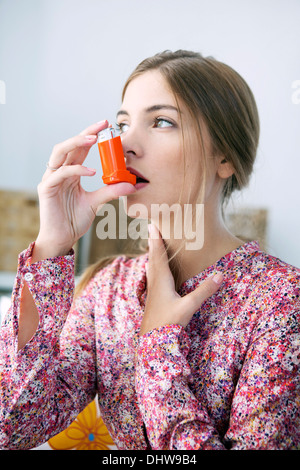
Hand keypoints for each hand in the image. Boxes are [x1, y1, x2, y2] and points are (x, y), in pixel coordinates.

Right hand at [33, 121, 135, 260]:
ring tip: (93, 139)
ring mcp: (51, 178)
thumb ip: (111, 191)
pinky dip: (77, 169)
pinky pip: (61, 173)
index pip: (80, 148)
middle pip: (69, 144)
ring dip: (76, 143)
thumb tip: (133, 185)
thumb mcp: (97, 202)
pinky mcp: (46, 188)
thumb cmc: (74, 220)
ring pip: (59, 152)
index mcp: (70, 172)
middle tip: (102, 125)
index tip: (107, 126)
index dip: (91, 134)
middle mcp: (58, 171)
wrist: (62, 238)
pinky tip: (91, 171)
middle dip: (85, 132)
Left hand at [139, 224, 223, 335]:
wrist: (150, 343)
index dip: (155, 239)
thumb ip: (204, 291)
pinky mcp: (153, 301)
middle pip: (152, 258)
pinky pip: (152, 277)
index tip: (152, 224)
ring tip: (152, 246)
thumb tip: (220, 274)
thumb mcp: (188, 307)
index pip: (158, 255)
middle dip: (153, 243)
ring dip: (152, 255)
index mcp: (161, 281)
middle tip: (151, 229)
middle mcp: (154, 284)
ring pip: (151, 268)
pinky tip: (155, 275)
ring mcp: (152, 293)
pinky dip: (153, 268)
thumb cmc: (167, 324)